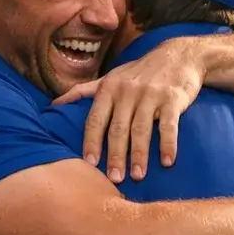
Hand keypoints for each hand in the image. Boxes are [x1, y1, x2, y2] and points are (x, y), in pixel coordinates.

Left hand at [54, 38, 202, 182]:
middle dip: (115, 155)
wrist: (179, 55)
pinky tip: (167, 162)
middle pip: (118, 128)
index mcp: (109, 88)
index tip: (89, 164)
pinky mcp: (173, 98)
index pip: (95, 119)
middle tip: (114, 179)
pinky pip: (169, 125)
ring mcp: (151, 94)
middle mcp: (127, 91)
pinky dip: (168, 144)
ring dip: (139, 154)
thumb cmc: (140, 72)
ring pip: (141, 129)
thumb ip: (84, 91)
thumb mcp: (111, 76)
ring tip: (137, 176)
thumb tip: (54, 104)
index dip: (91, 142)